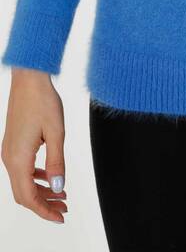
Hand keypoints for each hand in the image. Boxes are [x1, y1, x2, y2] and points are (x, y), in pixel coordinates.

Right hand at [1, 68, 67, 222]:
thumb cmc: (43, 101)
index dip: (44, 211)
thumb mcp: (57, 133)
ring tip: (62, 194)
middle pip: (23, 194)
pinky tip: (50, 176)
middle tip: (64, 208)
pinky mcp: (13, 143)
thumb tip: (59, 187)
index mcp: (18, 159)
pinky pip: (23, 168)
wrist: (29, 79)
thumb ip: (57, 162)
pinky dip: (36, 177)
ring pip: (23, 181)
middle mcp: (9, 158)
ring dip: (41, 190)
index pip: (28, 197)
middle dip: (44, 204)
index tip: (60, 217)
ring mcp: (9, 150)